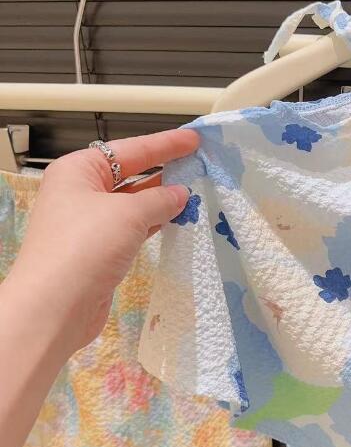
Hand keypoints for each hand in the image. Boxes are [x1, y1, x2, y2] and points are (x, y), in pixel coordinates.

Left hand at [3, 128, 198, 358]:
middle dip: (164, 170)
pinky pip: (133, 228)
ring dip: (162, 199)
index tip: (194, 140)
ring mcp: (89, 223)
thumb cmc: (86, 246)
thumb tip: (182, 193)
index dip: (165, 144)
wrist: (55, 306)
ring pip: (133, 203)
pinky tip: (178, 219)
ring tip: (197, 191)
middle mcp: (80, 193)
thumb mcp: (128, 213)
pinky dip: (155, 222)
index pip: (130, 150)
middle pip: (130, 174)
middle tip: (199, 164)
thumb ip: (160, 199)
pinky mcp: (99, 250)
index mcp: (78, 171)